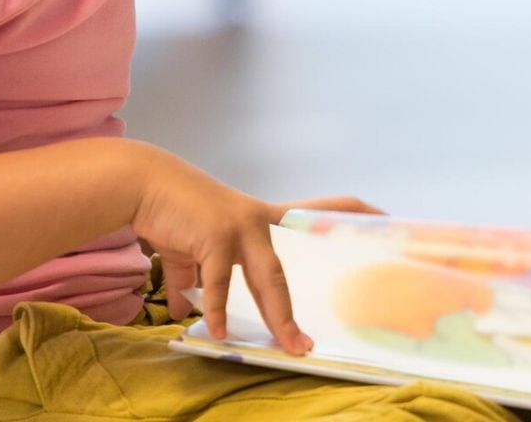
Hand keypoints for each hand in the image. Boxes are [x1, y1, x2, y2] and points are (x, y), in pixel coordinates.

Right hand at [129, 144, 380, 353]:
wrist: (145, 185)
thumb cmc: (176, 213)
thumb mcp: (196, 246)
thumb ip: (200, 275)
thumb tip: (190, 309)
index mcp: (263, 219)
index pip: (320, 208)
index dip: (352, 209)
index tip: (385, 212)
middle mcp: (260, 221)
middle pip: (292, 268)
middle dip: (307, 301)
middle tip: (317, 338)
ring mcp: (240, 227)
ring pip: (269, 280)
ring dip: (279, 318)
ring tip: (292, 345)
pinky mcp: (215, 236)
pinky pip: (218, 283)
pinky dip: (216, 309)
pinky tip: (217, 331)